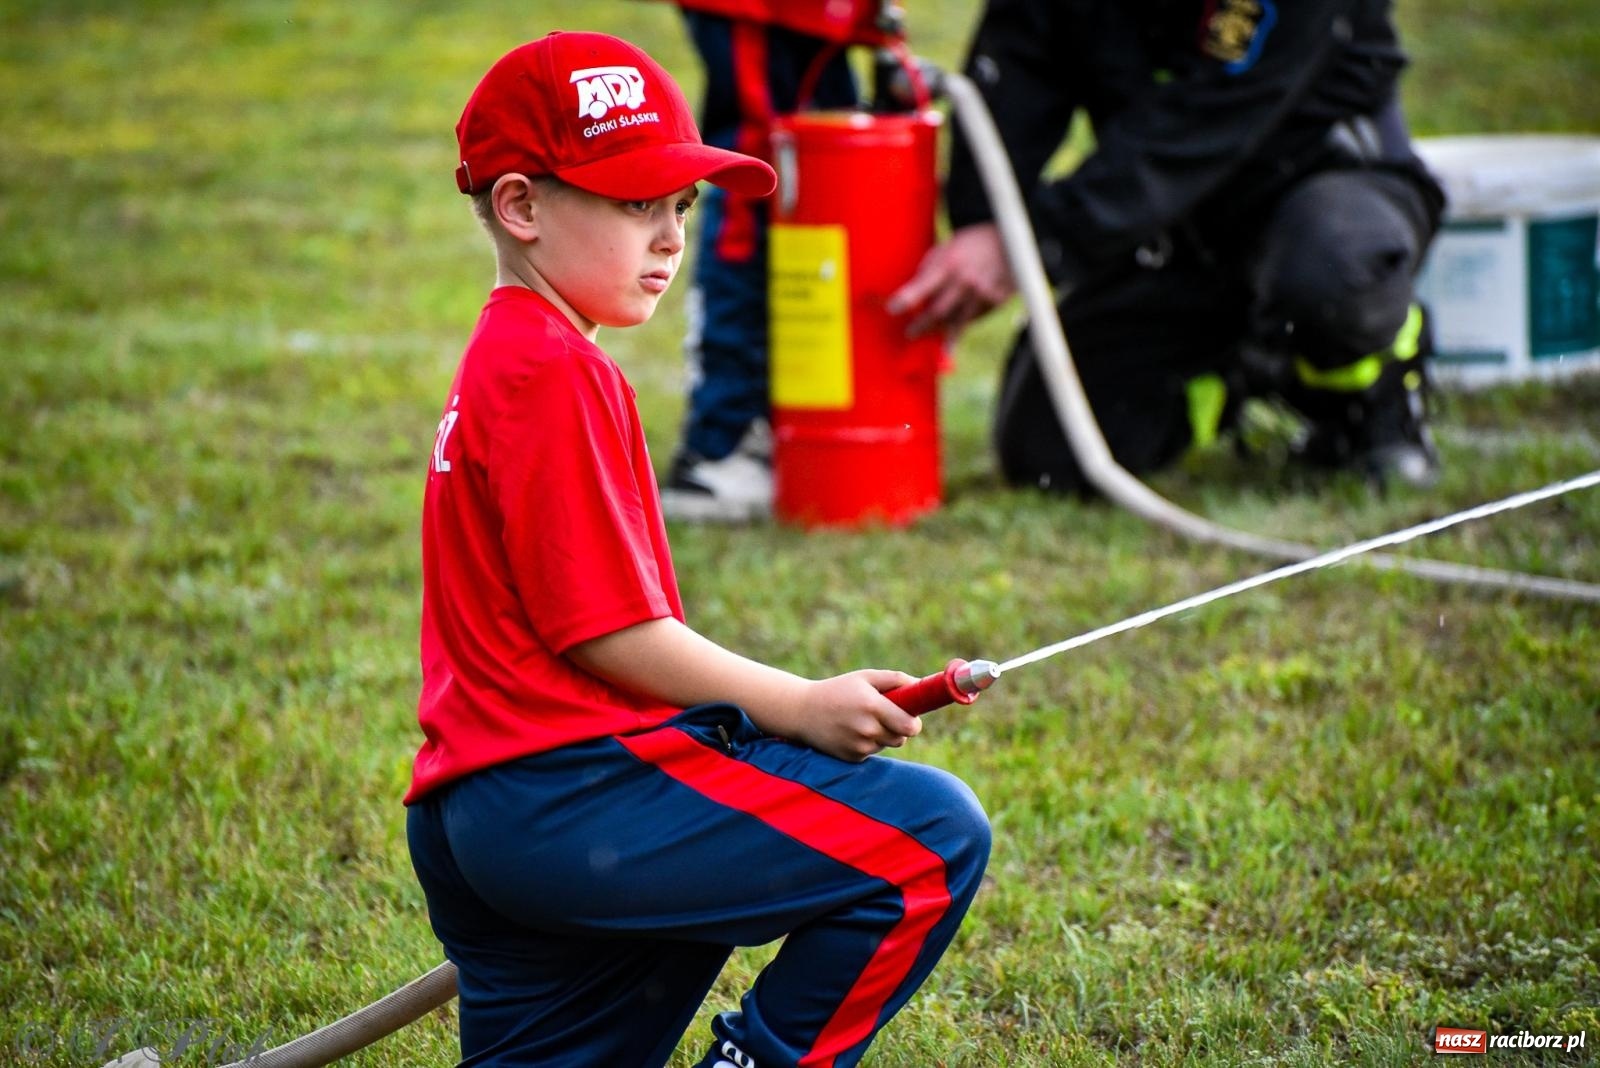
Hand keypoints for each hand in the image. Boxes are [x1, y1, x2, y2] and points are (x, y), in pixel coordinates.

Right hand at [789, 669, 922, 761]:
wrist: (802, 712)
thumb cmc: (838, 690)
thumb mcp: (865, 677)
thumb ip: (894, 679)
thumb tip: (919, 685)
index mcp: (872, 706)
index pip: (910, 726)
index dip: (914, 722)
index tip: (911, 716)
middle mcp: (867, 729)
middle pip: (902, 738)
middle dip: (900, 728)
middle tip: (886, 715)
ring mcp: (859, 746)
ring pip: (887, 744)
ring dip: (883, 735)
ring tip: (862, 720)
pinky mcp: (852, 758)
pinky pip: (872, 751)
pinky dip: (868, 743)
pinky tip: (851, 731)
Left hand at [887, 222, 1014, 340]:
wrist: (1009, 243)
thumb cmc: (971, 245)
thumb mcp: (947, 248)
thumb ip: (929, 270)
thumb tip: (911, 292)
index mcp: (949, 263)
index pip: (922, 285)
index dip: (905, 298)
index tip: (891, 308)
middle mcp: (964, 281)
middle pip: (937, 311)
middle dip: (920, 325)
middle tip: (910, 333)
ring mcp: (981, 294)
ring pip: (956, 322)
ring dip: (940, 334)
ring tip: (929, 338)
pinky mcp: (994, 302)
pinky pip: (973, 320)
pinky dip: (961, 326)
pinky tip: (953, 334)